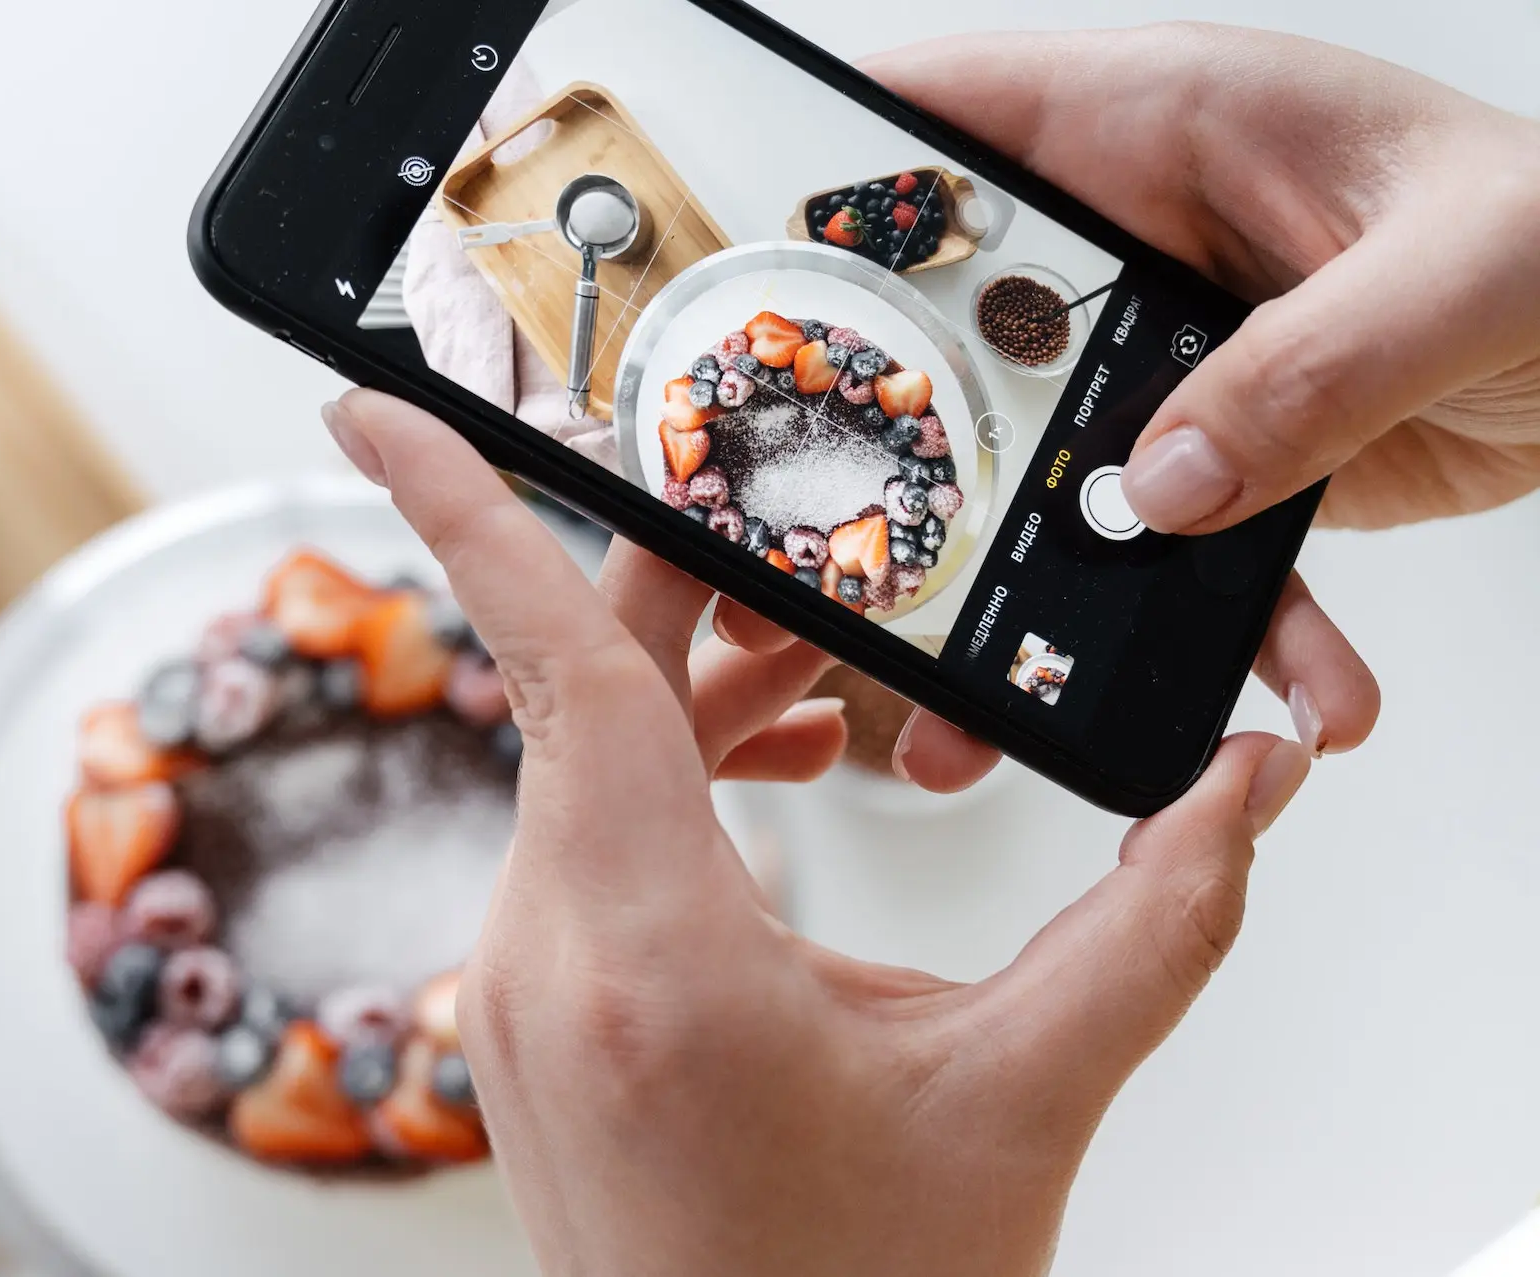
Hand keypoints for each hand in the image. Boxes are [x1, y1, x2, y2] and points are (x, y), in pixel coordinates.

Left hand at [323, 388, 1312, 1276]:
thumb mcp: (1026, 1095)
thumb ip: (1155, 922)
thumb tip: (1239, 788)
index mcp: (651, 950)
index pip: (549, 665)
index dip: (459, 508)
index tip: (378, 405)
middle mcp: (547, 956)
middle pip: (589, 688)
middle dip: (703, 595)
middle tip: (804, 534)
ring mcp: (519, 992)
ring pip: (581, 762)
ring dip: (701, 696)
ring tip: (830, 695)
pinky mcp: (532, 1016)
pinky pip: (577, 838)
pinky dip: (665, 780)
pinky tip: (773, 785)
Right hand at [724, 23, 1539, 786]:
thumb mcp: (1460, 277)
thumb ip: (1303, 374)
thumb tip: (1158, 493)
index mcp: (1167, 128)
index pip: (949, 123)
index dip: (831, 181)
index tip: (744, 277)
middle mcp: (1149, 239)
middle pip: (964, 339)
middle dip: (902, 453)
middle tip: (842, 559)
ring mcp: (1182, 354)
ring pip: (1053, 472)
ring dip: (1036, 596)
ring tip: (997, 708)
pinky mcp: (1236, 444)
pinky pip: (1187, 549)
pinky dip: (1224, 635)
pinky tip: (1281, 699)